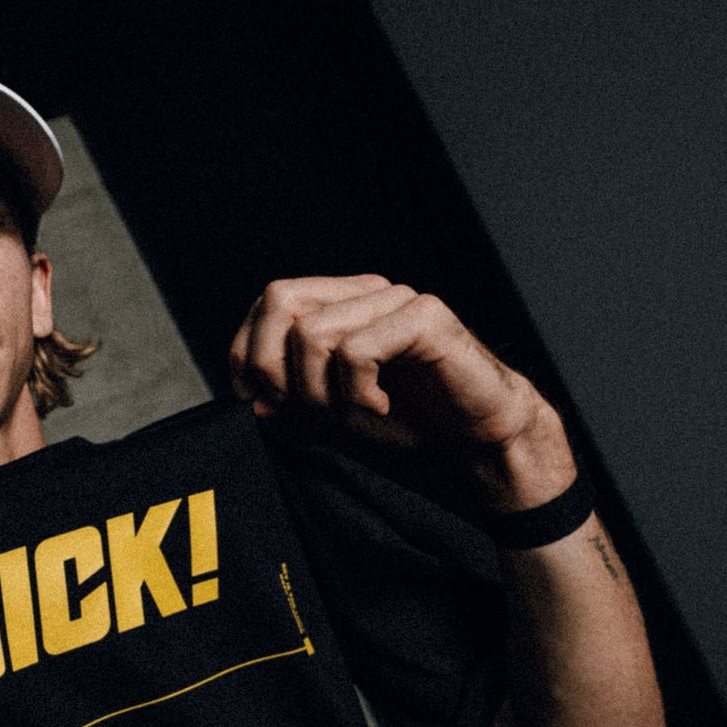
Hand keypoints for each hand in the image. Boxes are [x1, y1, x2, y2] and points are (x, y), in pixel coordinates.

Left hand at [229, 275, 550, 462]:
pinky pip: (356, 351)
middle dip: (273, 366)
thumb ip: (294, 398)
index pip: (270, 301)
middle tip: (300, 409)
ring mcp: (397, 299)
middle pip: (281, 300)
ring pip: (313, 332)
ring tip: (351, 413)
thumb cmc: (411, 418)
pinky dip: (357, 393)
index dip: (248, 349)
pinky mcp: (425, 318)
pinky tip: (381, 408)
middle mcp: (366, 291)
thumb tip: (252, 398)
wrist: (478, 436)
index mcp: (342, 301)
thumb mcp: (336, 410)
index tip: (257, 400)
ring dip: (319, 390)